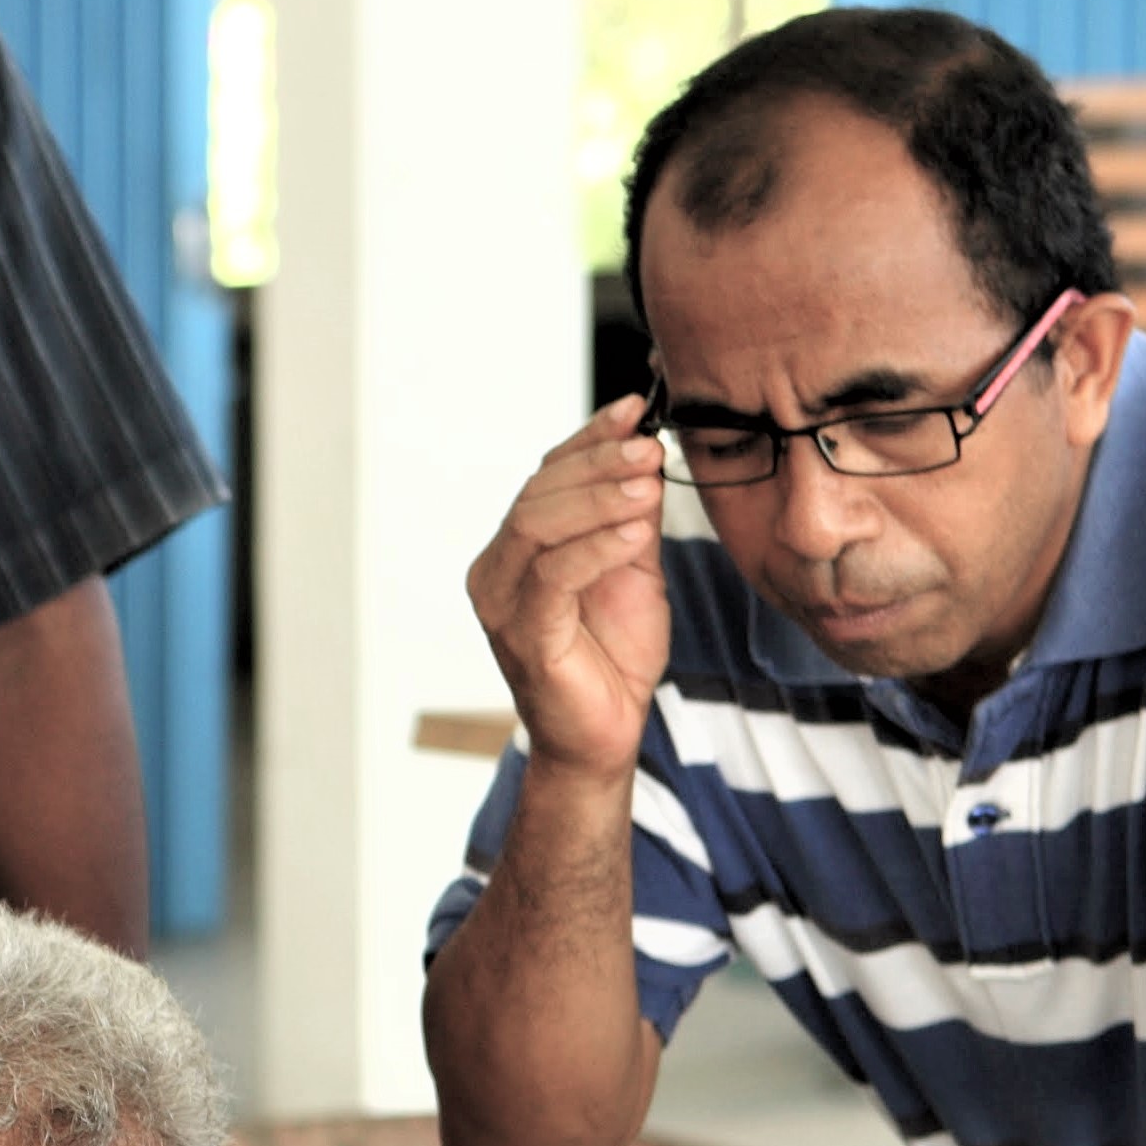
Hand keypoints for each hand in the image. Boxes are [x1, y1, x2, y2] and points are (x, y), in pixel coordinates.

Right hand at [463, 398, 677, 778]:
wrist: (605, 736)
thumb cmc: (613, 656)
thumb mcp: (633, 569)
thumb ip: (630, 518)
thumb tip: (646, 450)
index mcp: (515, 548)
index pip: (545, 475)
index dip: (588, 438)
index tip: (634, 409)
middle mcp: (496, 570)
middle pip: (538, 494)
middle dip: (598, 463)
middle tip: (649, 449)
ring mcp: (500, 604)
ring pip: (538, 527)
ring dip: (598, 498)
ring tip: (649, 483)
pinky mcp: (521, 636)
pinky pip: (552, 578)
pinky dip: (596, 548)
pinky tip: (636, 532)